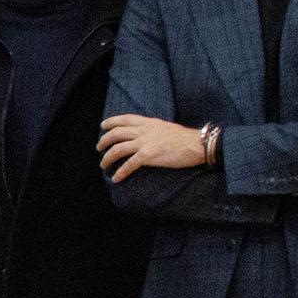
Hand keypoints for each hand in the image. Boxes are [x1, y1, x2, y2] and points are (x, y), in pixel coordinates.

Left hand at [96, 113, 211, 182]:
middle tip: (99, 148)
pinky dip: (120, 172)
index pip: (125, 119)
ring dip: (107, 158)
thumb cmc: (186, 138)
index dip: (112, 122)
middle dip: (104, 141)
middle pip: (116, 133)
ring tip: (103, 165)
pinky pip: (129, 164)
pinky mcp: (149, 155)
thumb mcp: (166, 127)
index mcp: (149, 123)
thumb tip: (144, 136)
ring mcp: (145, 142)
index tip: (103, 126)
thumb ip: (153, 129)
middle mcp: (144, 131)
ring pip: (118, 149)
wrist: (198, 144)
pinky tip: (116, 178)